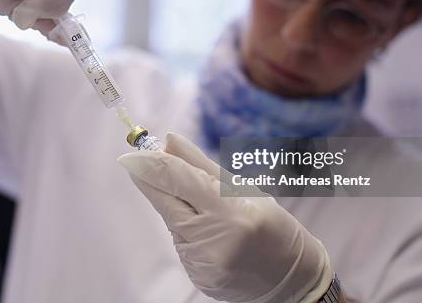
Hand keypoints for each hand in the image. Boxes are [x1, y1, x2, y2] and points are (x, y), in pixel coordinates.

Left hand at [117, 133, 332, 302]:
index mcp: (234, 213)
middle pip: (166, 201)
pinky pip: (181, 242)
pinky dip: (186, 229)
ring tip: (203, 207)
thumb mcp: (246, 189)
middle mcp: (216, 241)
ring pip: (173, 221)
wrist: (290, 280)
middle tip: (135, 160)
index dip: (151, 164)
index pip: (180, 181)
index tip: (131, 152)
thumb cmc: (273, 226)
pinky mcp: (197, 277)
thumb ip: (202, 165)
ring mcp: (204, 263)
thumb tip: (168, 141)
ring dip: (175, 205)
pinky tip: (207, 231)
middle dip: (149, 179)